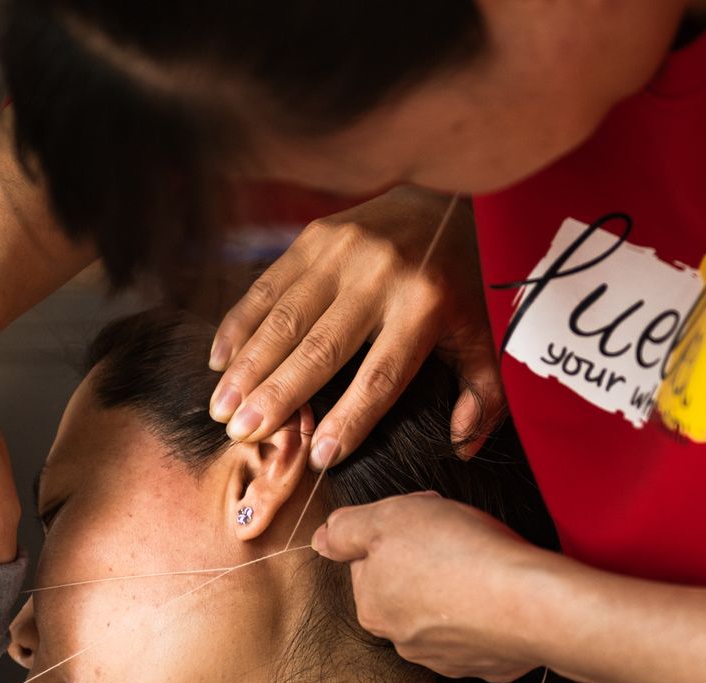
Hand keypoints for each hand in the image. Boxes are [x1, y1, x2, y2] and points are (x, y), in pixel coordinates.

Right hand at [208, 185, 501, 468]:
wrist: (442, 201)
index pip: (380, 376)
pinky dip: (240, 325)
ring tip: (221, 408)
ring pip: (285, 319)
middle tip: (243, 435)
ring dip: (248, 367)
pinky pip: (268, 286)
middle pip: (320, 349)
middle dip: (278, 396)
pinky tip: (220, 362)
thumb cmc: (460, 286)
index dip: (349, 420)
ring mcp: (343, 251)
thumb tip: (462, 447)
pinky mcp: (315, 236)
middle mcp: (381, 275)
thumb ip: (483, 397)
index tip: (320, 458)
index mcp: (426, 305)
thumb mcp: (484, 338)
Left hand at [311, 492, 540, 682]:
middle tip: (457, 537)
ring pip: (441, 611)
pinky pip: (478, 631)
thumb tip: (321, 540)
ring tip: (483, 564)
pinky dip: (485, 612)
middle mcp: (402, 640)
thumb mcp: (389, 518)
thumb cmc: (461, 554)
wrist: (530, 603)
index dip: (398, 532)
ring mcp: (445, 657)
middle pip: (406, 587)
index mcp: (373, 607)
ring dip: (455, 588)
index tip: (425, 522)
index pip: (371, 562)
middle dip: (425, 562)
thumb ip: (346, 529)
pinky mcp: (484, 664)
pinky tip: (500, 593)